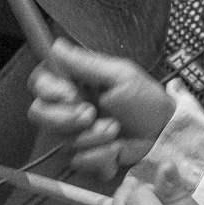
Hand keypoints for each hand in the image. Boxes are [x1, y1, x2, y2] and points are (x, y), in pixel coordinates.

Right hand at [28, 38, 176, 180]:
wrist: (164, 133)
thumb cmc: (146, 99)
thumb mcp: (120, 76)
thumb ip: (87, 63)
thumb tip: (56, 44)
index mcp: (74, 83)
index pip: (39, 83)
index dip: (48, 90)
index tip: (69, 94)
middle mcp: (69, 108)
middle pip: (39, 114)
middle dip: (66, 118)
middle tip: (91, 114)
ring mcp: (75, 133)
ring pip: (61, 139)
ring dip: (92, 136)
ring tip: (116, 129)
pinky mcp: (85, 155)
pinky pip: (78, 160)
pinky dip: (100, 156)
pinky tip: (116, 148)